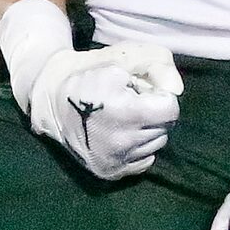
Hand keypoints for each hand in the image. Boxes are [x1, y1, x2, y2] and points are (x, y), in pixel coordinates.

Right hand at [27, 43, 181, 180]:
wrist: (52, 98)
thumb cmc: (91, 72)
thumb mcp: (125, 56)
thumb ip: (159, 66)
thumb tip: (176, 91)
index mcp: (123, 111)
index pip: (170, 110)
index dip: (159, 95)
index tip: (141, 91)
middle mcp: (119, 142)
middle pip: (165, 128)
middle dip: (153, 112)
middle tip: (128, 102)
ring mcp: (113, 161)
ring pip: (156, 144)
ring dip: (147, 129)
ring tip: (122, 116)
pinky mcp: (109, 173)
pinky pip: (144, 161)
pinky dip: (138, 146)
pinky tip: (118, 132)